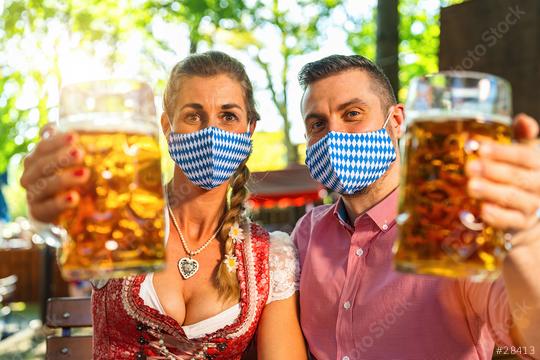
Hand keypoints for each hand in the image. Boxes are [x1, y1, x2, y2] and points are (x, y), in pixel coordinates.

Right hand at [20, 124, 89, 223]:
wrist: (52, 208)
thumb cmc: (58, 177)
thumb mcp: (61, 159)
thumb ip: (59, 143)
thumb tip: (50, 127)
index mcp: (35, 159)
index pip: (43, 147)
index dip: (56, 141)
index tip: (74, 136)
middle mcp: (30, 176)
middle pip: (41, 165)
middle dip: (60, 158)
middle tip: (80, 153)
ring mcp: (33, 194)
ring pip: (44, 185)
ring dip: (64, 178)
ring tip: (84, 173)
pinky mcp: (39, 212)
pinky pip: (47, 207)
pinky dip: (60, 203)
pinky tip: (74, 197)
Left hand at [465, 114, 539, 245]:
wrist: (527, 209)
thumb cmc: (521, 172)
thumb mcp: (525, 152)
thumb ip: (523, 136)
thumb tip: (522, 120)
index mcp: (539, 163)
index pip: (525, 156)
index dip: (503, 152)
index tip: (481, 148)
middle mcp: (539, 185)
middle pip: (518, 177)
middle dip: (493, 171)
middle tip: (470, 167)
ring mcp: (532, 206)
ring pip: (514, 198)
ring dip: (492, 191)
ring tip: (471, 186)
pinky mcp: (522, 224)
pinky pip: (512, 221)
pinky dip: (498, 216)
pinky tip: (482, 209)